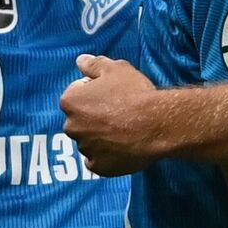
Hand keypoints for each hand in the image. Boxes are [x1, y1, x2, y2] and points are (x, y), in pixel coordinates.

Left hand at [62, 54, 162, 175]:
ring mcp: (85, 149)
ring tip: (126, 130)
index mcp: (70, 102)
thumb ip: (94, 64)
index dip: (95, 91)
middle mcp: (71, 127)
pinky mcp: (99, 167)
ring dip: (101, 136)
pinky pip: (99, 161)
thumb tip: (80, 60)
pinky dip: (107, 156)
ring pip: (90, 141)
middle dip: (94, 116)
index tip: (113, 93)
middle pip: (81, 119)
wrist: (157, 124)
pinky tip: (123, 147)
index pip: (77, 93)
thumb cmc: (135, 93)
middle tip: (120, 112)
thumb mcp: (116, 69)